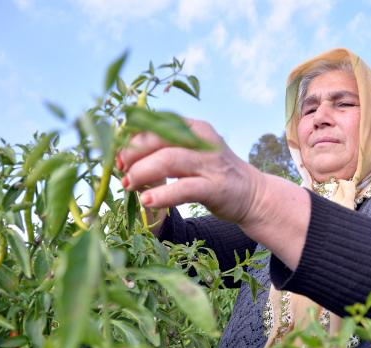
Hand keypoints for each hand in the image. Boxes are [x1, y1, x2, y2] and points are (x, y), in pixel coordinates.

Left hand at [117, 118, 264, 225]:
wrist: (253, 195)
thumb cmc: (213, 174)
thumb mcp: (190, 154)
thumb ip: (164, 150)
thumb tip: (124, 156)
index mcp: (193, 127)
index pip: (155, 123)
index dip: (131, 137)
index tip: (117, 154)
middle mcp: (203, 140)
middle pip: (158, 139)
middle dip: (133, 155)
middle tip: (121, 172)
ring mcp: (211, 163)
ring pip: (168, 160)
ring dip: (142, 173)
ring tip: (129, 186)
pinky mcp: (216, 187)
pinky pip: (183, 188)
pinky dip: (162, 194)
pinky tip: (146, 201)